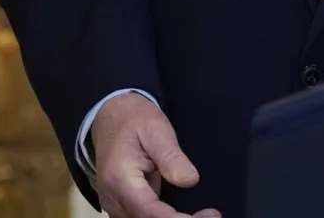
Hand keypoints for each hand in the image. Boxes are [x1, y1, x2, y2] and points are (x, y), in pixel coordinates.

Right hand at [90, 92, 219, 217]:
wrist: (111, 116)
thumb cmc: (136, 120)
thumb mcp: (156, 130)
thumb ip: (171, 157)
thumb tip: (190, 181)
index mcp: (120, 179)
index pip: (149, 211)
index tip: (208, 216)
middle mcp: (113, 198)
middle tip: (212, 214)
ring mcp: (114, 204)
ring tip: (203, 215)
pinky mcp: (120, 204)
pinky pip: (140, 217)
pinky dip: (161, 217)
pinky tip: (185, 215)